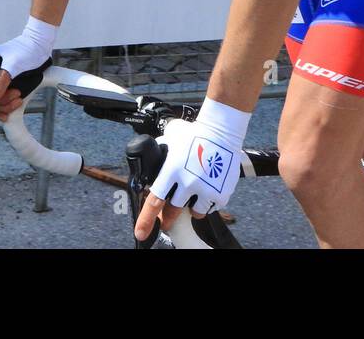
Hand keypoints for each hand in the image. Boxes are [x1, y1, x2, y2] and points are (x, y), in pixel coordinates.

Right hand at [0, 16, 55, 122]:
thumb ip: (0, 82)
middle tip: (14, 94)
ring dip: (6, 103)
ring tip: (18, 95)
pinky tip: (16, 103)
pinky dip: (7, 106)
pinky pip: (0, 103)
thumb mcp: (13, 66)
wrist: (41, 46)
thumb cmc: (26, 49)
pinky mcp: (2, 86)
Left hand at [134, 98, 250, 240]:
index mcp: (172, 171)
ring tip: (193, 198)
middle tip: (168, 221)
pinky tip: (208, 190)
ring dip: (191, 208)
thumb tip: (154, 153)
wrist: (222, 130)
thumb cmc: (196, 132)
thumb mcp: (171, 136)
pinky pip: (211, 207)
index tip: (141, 233)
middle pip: (173, 211)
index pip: (154, 201)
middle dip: (169, 218)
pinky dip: (208, 202)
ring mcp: (205, 189)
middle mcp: (187, 182)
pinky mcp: (221, 192)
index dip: (146, 220)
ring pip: (194, 212)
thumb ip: (161, 148)